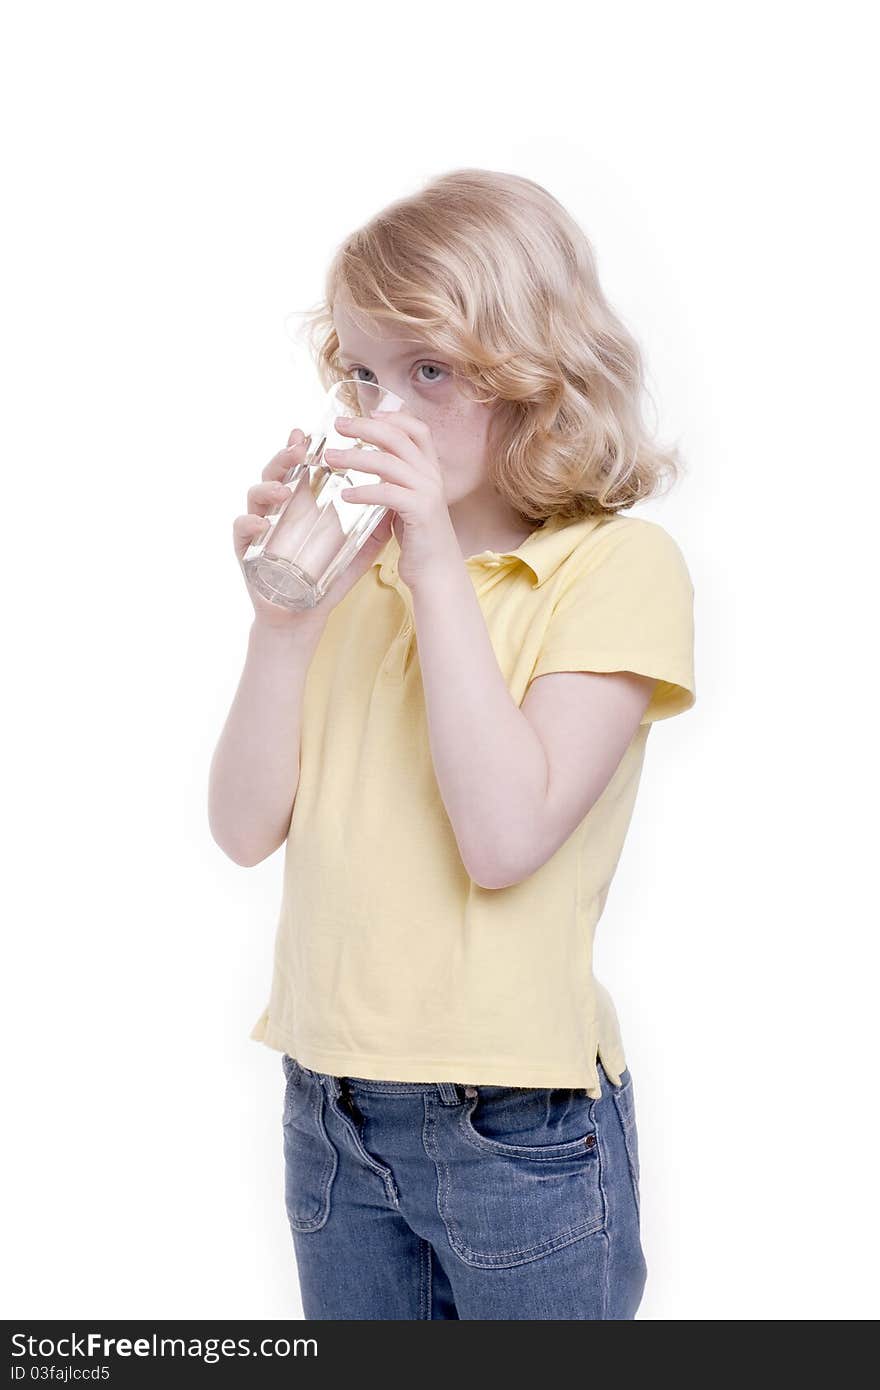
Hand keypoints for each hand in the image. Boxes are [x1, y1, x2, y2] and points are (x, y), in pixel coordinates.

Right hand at [233, 425, 394, 631]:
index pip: (298, 467)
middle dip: (284, 457)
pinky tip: (263, 524)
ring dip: (268, 489)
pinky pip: (242, 531)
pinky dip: (249, 525)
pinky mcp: (246, 551)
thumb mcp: (354, 549)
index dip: (301, 448)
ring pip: (255, 497)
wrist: (303, 615)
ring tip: (284, 491)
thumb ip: (373, 527)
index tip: (311, 433)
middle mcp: (277, 509)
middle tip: (298, 449)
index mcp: (301, 503)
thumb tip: (398, 502)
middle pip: (274, 473)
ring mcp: (259, 527)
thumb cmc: (325, 578)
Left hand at [324, 410, 459, 589]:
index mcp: (430, 470)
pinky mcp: (421, 513)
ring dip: (355, 457)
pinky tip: (344, 496)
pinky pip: (388, 494)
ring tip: (330, 458)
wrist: (438, 573)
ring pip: (389, 462)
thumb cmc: (419, 539)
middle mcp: (432, 476)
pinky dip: (364, 491)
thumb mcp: (408, 502)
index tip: (365, 414)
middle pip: (398, 438)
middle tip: (337, 426)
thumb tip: (370, 464)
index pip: (416, 429)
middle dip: (365, 428)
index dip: (392, 418)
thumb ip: (396, 481)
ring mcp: (428, 493)